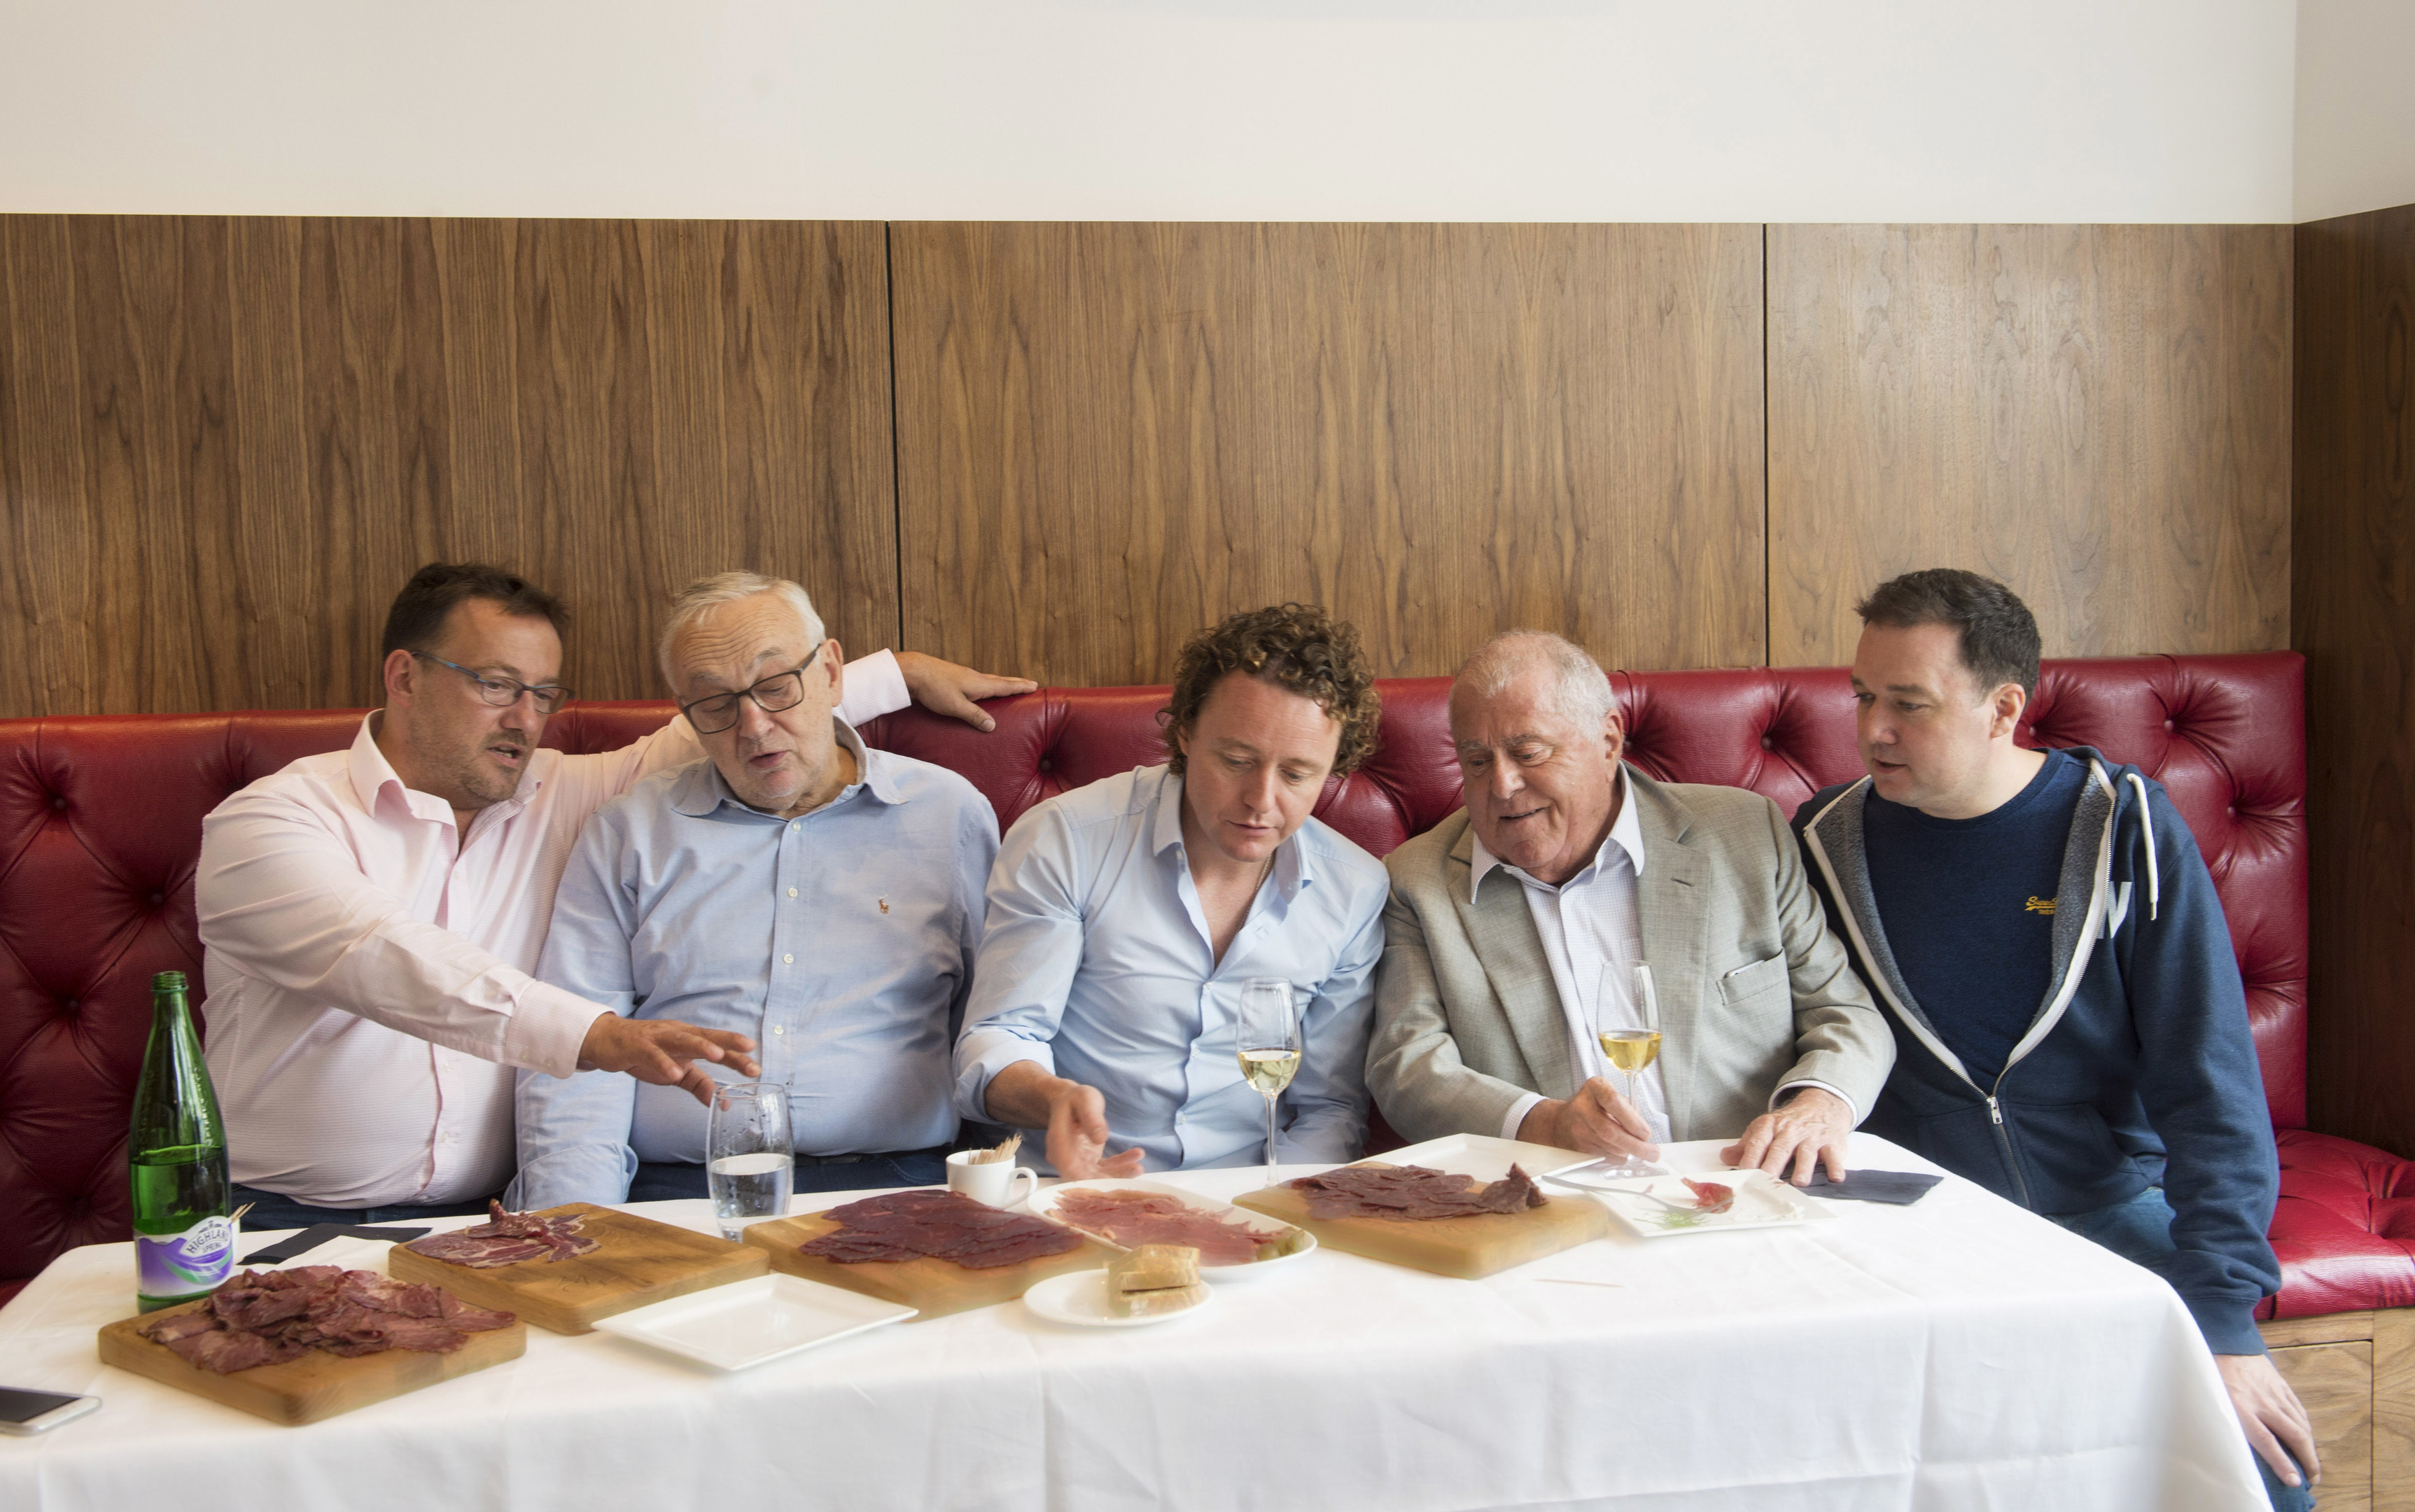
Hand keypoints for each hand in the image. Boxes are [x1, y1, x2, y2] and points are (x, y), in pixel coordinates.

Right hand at [576, 1014, 759, 1104]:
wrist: (607, 1040)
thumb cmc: (646, 1054)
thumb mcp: (676, 1071)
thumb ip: (698, 1084)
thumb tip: (720, 1102)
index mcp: (689, 1040)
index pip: (718, 1047)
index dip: (737, 1057)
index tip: (757, 1068)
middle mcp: (677, 1034)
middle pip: (706, 1037)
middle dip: (728, 1044)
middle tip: (749, 1051)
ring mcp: (657, 1038)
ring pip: (682, 1039)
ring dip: (701, 1045)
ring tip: (718, 1055)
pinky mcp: (637, 1046)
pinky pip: (652, 1054)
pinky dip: (663, 1062)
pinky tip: (673, 1073)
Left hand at [894, 651, 1036, 732]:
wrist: (913, 671)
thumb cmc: (934, 689)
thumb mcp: (956, 706)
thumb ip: (975, 716)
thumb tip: (993, 726)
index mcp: (979, 684)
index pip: (1004, 686)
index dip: (1020, 687)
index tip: (1034, 685)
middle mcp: (974, 677)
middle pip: (999, 680)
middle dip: (1015, 683)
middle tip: (1029, 683)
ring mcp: (964, 675)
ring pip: (988, 679)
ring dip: (1002, 682)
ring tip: (1009, 685)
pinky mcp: (954, 676)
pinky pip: (977, 680)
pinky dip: (987, 683)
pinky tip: (981, 687)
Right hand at [1042, 1079, 1146, 1180]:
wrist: (1072, 1102)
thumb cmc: (1076, 1098)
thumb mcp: (1085, 1100)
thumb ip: (1091, 1117)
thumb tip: (1100, 1138)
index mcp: (1058, 1142)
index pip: (1069, 1167)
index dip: (1086, 1179)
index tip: (1107, 1181)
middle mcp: (1065, 1156)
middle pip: (1083, 1177)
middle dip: (1107, 1181)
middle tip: (1131, 1173)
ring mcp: (1077, 1161)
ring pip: (1097, 1176)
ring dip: (1118, 1175)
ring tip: (1138, 1167)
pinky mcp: (1089, 1161)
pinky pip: (1105, 1168)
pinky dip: (1121, 1165)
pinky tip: (1137, 1155)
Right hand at [1518, 1078, 1658, 1160]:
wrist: (1562, 1121)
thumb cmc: (1594, 1106)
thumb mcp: (1610, 1095)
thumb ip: (1628, 1109)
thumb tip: (1643, 1132)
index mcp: (1595, 1087)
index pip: (1613, 1101)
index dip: (1632, 1120)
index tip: (1646, 1133)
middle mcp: (1583, 1106)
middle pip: (1610, 1130)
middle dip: (1635, 1145)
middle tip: (1653, 1152)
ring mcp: (1579, 1127)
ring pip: (1609, 1146)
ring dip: (1629, 1151)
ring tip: (1643, 1151)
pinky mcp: (1578, 1146)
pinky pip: (1604, 1155)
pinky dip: (1618, 1156)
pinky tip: (1624, 1152)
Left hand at [1721, 1087, 1851, 1183]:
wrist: (1821, 1105)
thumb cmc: (1788, 1123)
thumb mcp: (1765, 1128)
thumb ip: (1747, 1145)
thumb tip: (1725, 1157)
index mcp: (1770, 1126)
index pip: (1758, 1143)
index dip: (1750, 1158)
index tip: (1743, 1174)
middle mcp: (1791, 1131)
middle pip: (1780, 1149)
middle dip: (1773, 1166)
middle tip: (1766, 1182)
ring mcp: (1812, 1137)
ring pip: (1807, 1153)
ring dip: (1803, 1168)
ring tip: (1799, 1182)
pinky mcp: (1832, 1143)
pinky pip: (1833, 1155)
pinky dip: (1835, 1166)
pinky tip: (1835, 1177)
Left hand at [2217, 1352, 2319, 1489]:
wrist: (2223, 1342)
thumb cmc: (2211, 1376)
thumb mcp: (2212, 1401)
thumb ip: (2225, 1422)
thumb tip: (2232, 1448)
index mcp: (2241, 1408)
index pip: (2267, 1442)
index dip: (2282, 1464)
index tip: (2294, 1481)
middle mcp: (2262, 1402)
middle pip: (2294, 1436)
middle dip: (2307, 1461)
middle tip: (2311, 1479)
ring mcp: (2275, 1393)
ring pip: (2301, 1425)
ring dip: (2310, 1448)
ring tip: (2312, 1465)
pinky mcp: (2281, 1385)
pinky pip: (2299, 1410)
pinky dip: (2306, 1427)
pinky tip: (2307, 1439)